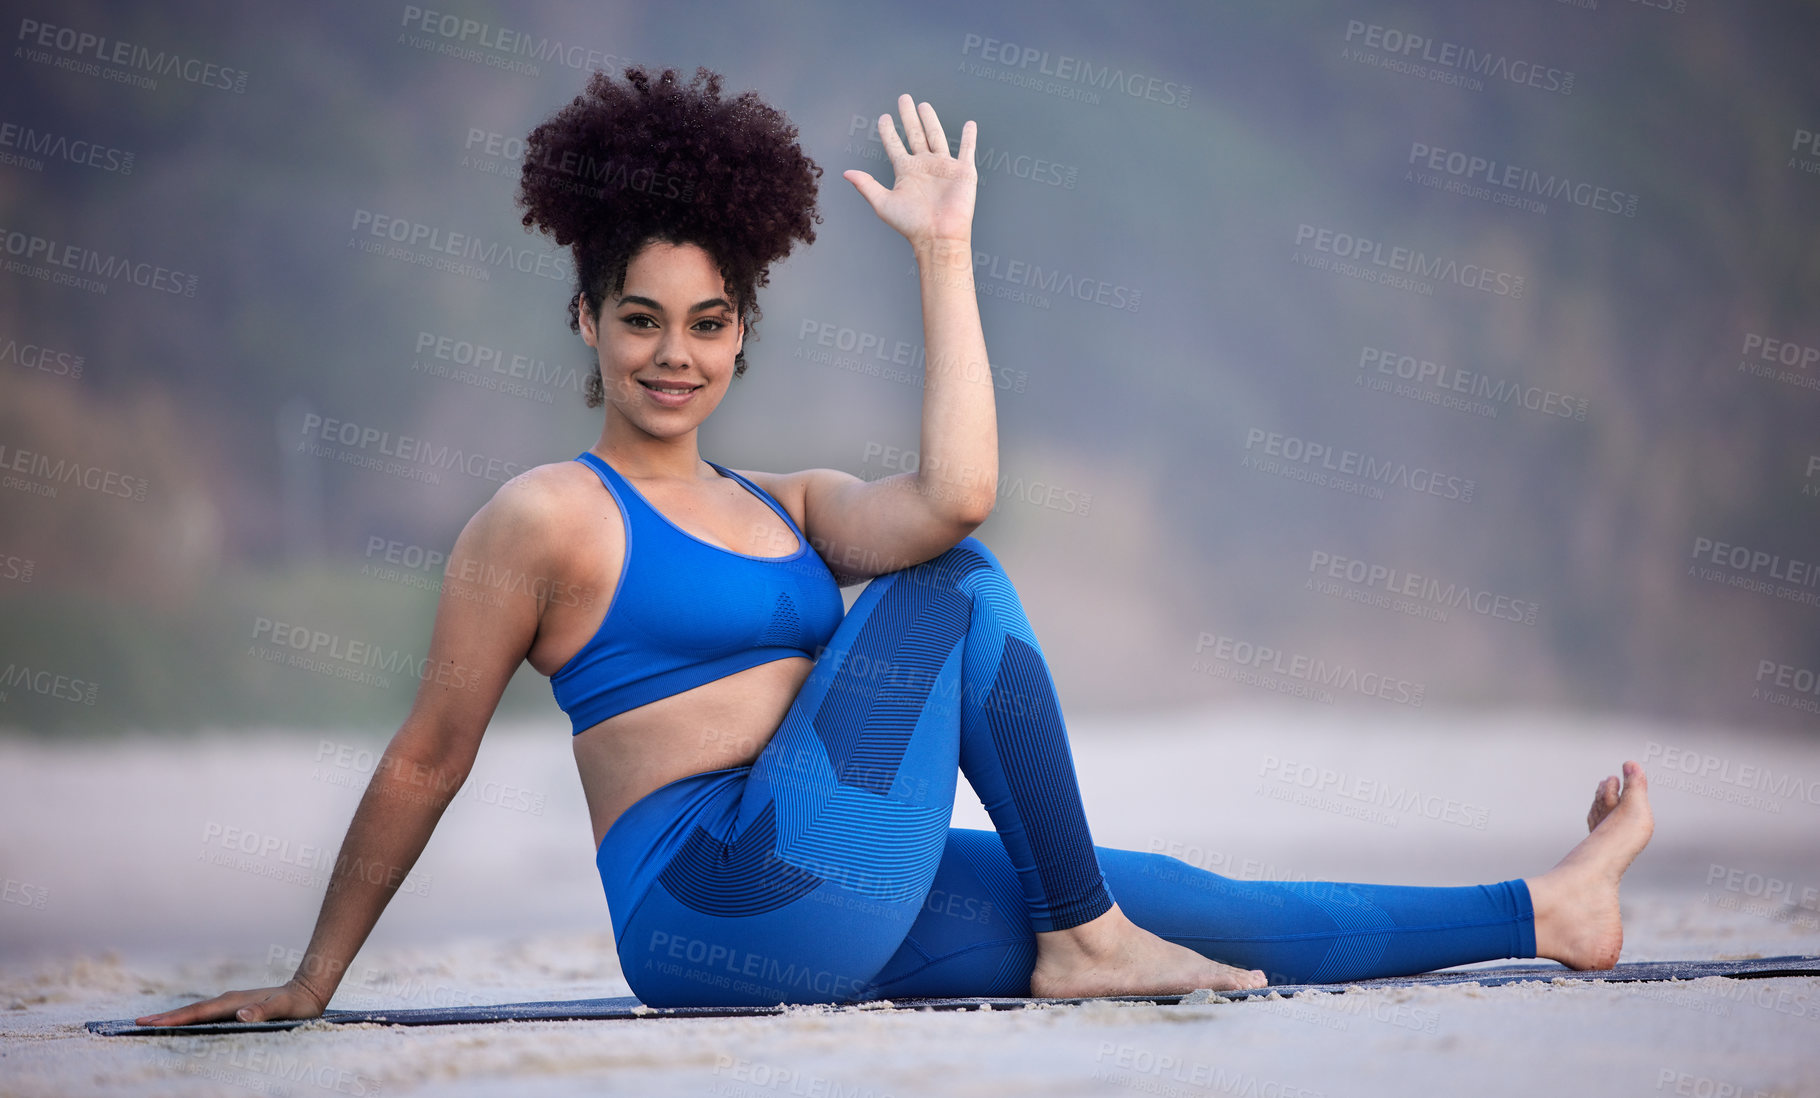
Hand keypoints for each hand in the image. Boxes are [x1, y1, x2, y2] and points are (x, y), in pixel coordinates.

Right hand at [133, 977, 327, 1026]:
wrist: (308, 990)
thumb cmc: (297, 1004)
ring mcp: (229, 1003)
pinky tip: (181, 1025)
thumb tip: (240, 1016)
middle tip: (137, 1024)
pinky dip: (188, 1019)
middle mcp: (228, 1001)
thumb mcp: (284, 1009)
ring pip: (196, 1012)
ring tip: (150, 1024)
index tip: (150, 1023)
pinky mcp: (233, 1007)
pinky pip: (205, 1014)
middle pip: (190, 1010)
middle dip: (164, 1018)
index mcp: (234, 1002)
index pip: (199, 1013)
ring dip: (173, 1018)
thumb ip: (264, 1012)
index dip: (175, 1019)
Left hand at [842, 93, 977, 248]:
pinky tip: (970, 125)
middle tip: (903, 98)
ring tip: (923, 105)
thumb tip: (846, 173)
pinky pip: (967, 150)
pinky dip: (969, 137)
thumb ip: (867, 185)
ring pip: (936, 136)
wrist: (939, 237)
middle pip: (915, 134)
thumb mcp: (884, 204)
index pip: (894, 145)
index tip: (883, 118)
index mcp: (906, 171)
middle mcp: (924, 166)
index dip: (888, 132)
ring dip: (930, 120)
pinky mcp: (963, 172)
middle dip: (908, 116)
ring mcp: (944, 167)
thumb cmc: (911, 225)